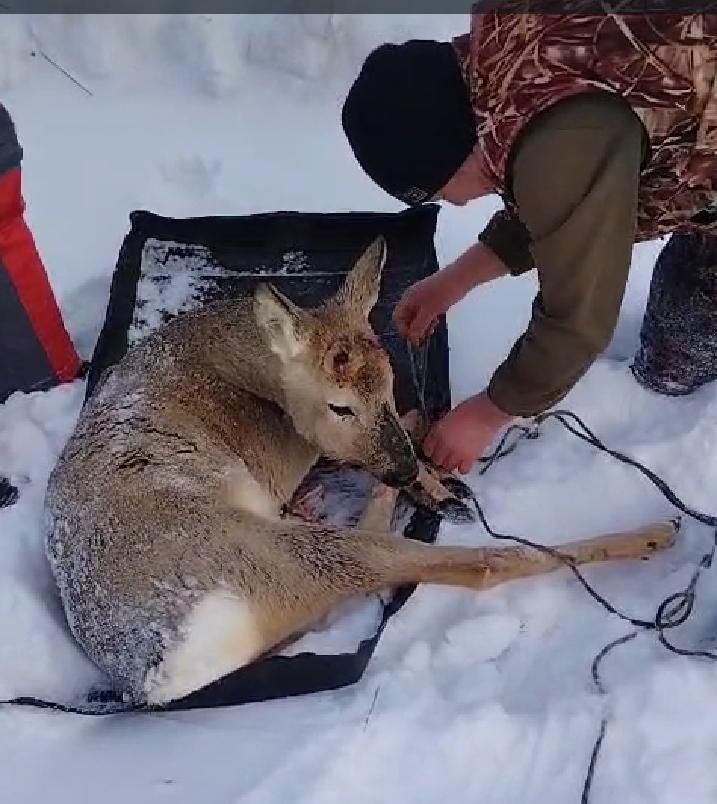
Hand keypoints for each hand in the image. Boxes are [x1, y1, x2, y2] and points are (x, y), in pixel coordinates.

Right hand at [393, 243, 508, 344]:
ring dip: (422, 325)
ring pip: (417, 316)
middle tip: (424, 337)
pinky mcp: (432, 298)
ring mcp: (422, 297)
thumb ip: (419, 325)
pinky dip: (429, 319)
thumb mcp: (429, 311)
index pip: (397, 318)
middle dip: (413, 328)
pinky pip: (426, 312)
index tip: (414, 338)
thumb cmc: (444, 291)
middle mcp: (412, 298)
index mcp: (408, 298)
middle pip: (406, 318)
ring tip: (431, 330)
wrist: (461, 277)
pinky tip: (436, 321)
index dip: (404, 329)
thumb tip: (412, 338)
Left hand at [423, 391, 514, 474]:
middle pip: (436, 460)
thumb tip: (440, 436)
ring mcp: (457, 453)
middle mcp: (445, 444)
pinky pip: (463, 470)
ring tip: (454, 459)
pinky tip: (464, 462)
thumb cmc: (471, 408)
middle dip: (439, 458)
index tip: (433, 450)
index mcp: (438, 431)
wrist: (488, 412)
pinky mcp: (470, 458)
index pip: (427, 448)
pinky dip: (463, 468)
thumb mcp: (450, 416)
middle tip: (444, 454)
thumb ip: (443, 428)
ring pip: (447, 467)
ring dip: (450, 464)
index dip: (430, 450)